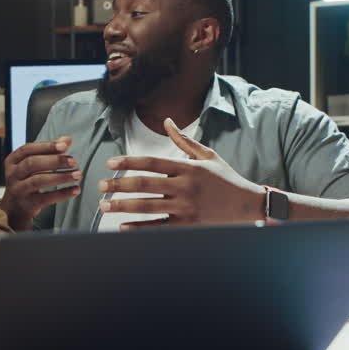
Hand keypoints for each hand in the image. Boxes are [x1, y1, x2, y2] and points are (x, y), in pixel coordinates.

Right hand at [0, 136, 82, 230]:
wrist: (14, 208)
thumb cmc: (25, 181)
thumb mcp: (33, 164)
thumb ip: (49, 151)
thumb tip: (66, 140)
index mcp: (13, 161)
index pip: (28, 149)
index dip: (47, 146)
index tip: (64, 146)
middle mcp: (13, 174)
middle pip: (32, 164)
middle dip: (55, 161)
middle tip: (73, 161)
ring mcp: (18, 190)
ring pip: (38, 181)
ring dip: (61, 177)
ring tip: (77, 175)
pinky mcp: (27, 204)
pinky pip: (46, 198)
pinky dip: (62, 194)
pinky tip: (74, 190)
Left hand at [100, 118, 264, 228]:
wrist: (249, 205)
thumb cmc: (226, 179)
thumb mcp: (208, 156)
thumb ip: (184, 141)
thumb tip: (167, 121)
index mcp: (187, 167)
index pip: (151, 162)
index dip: (128, 161)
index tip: (110, 163)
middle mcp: (185, 187)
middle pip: (144, 184)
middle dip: (118, 184)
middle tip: (99, 185)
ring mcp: (187, 208)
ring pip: (148, 206)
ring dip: (123, 206)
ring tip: (104, 205)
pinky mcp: (189, 226)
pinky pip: (159, 228)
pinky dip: (140, 228)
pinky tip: (123, 227)